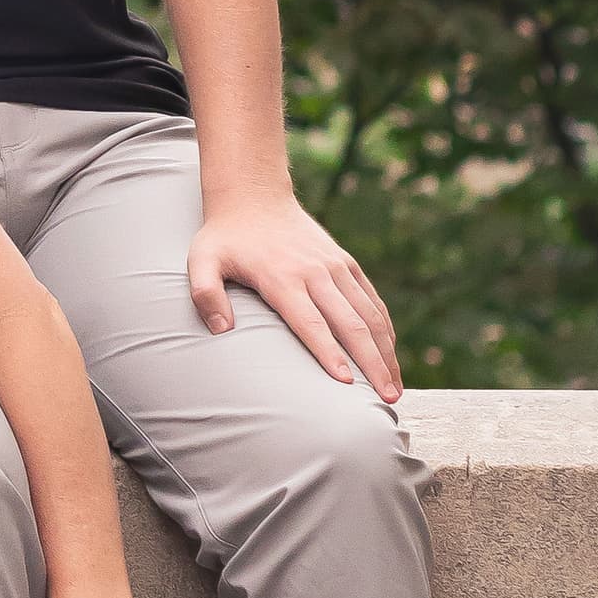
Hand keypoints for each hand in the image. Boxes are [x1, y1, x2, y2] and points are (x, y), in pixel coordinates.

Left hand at [186, 185, 400, 409]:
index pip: (310, 323)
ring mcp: (334, 267)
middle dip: (372, 364)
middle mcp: (315, 273)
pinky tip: (390, 353)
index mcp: (281, 278)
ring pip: (369, 314)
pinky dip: (384, 327)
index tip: (348, 382)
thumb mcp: (202, 260)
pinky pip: (371, 298)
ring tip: (395, 389)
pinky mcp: (345, 262)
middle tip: (387, 400)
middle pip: (350, 324)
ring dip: (386, 351)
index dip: (329, 353)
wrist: (254, 197)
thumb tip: (221, 330)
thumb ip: (205, 294)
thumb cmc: (225, 238)